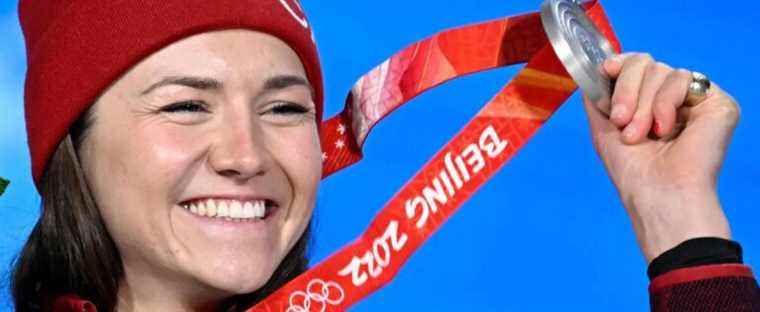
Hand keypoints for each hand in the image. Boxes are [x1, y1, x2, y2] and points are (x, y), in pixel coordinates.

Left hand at [582, 53, 740, 262]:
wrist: (657, 193)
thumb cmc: (632, 171)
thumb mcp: (603, 128)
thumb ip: (597, 97)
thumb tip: (592, 70)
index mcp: (648, 103)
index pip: (636, 65)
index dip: (620, 64)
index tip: (606, 70)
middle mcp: (672, 99)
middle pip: (645, 62)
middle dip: (627, 90)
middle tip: (621, 120)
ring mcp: (694, 100)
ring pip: (661, 70)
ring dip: (643, 104)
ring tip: (640, 135)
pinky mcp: (717, 102)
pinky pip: (683, 78)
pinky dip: (664, 103)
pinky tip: (665, 130)